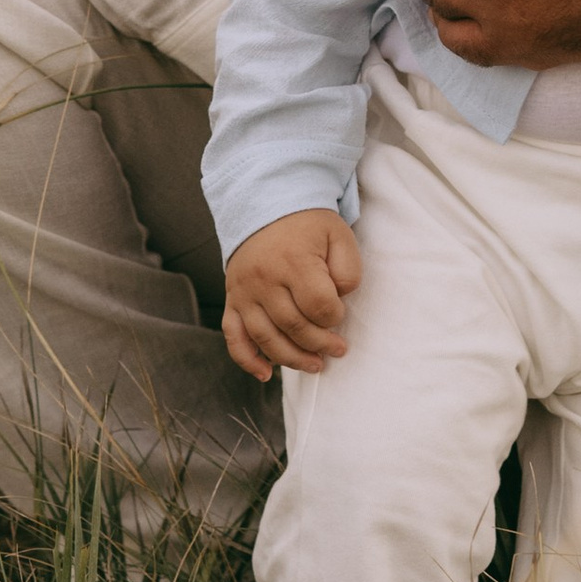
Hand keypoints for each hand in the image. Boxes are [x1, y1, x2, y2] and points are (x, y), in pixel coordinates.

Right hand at [222, 208, 362, 380]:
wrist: (265, 206)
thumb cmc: (307, 224)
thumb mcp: (338, 234)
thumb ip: (348, 269)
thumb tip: (339, 300)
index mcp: (293, 261)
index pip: (318, 306)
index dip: (334, 317)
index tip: (339, 312)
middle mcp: (264, 279)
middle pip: (294, 326)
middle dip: (320, 344)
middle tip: (337, 349)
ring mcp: (244, 292)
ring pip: (266, 338)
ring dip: (292, 358)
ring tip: (315, 365)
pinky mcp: (232, 300)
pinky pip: (234, 335)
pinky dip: (247, 359)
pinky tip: (266, 374)